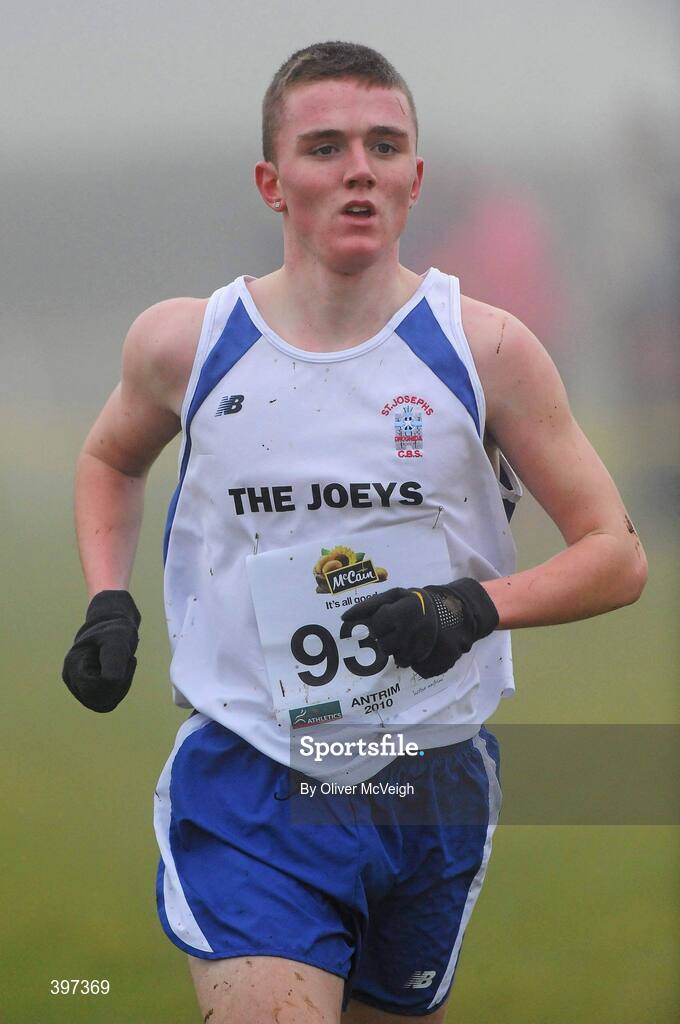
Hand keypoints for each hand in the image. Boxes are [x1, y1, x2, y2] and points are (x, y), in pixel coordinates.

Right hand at [62, 591, 140, 711]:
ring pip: (104, 703)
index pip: (97, 691)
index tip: (126, 659)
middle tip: (127, 661)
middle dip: (120, 684)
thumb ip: (114, 659)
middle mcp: (71, 679)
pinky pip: (106, 701)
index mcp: (73, 667)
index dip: (118, 680)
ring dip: (120, 687)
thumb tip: (110, 682)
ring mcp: (77, 687)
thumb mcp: (118, 640)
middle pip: (101, 700)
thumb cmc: (114, 630)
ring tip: (123, 664)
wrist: (110, 625)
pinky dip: (119, 689)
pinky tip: (121, 672)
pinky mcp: (87, 690)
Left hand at [341, 578, 498, 678]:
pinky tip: (418, 647)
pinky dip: (411, 658)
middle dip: (388, 638)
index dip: (380, 623)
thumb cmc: (418, 602)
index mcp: (404, 611)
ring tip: (410, 637)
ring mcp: (423, 648)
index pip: (377, 624)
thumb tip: (344, 618)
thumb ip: (370, 605)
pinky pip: (410, 666)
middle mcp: (413, 631)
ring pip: (397, 659)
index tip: (389, 618)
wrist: (456, 611)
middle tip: (400, 629)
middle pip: (384, 646)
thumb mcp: (396, 595)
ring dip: (399, 650)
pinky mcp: (432, 661)